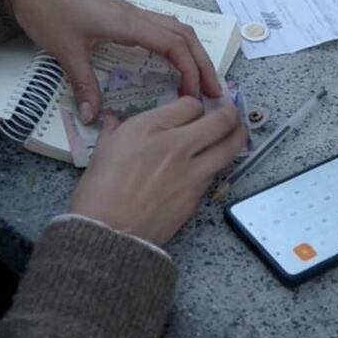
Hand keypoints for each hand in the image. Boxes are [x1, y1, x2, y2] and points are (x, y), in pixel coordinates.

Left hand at [2, 0, 222, 122]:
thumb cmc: (47, 10)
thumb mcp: (66, 51)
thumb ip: (84, 84)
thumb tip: (94, 118)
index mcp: (128, 24)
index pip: (174, 46)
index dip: (191, 71)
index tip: (196, 96)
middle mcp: (135, 15)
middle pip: (184, 35)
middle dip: (202, 63)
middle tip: (215, 92)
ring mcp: (128, 12)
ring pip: (174, 28)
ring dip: (191, 52)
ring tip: (199, 79)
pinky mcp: (119, 14)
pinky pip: (159, 27)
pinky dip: (174, 45)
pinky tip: (170, 61)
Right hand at [68, 97, 246, 245]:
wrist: (108, 233)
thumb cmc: (98, 191)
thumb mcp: (101, 151)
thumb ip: (113, 130)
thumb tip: (113, 121)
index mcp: (150, 127)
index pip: (190, 104)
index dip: (194, 105)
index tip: (193, 109)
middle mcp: (176, 144)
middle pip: (220, 120)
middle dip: (230, 113)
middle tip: (231, 112)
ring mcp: (191, 171)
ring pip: (229, 147)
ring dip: (238, 136)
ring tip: (240, 132)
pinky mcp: (197, 196)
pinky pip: (215, 173)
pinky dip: (219, 164)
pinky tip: (216, 163)